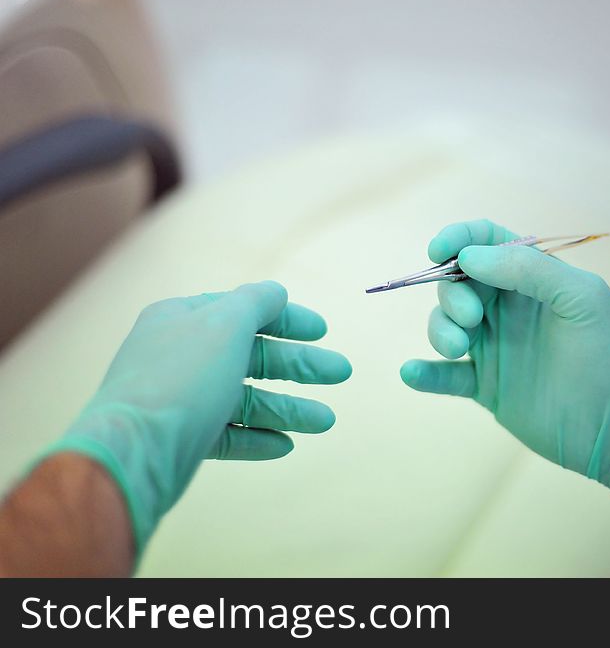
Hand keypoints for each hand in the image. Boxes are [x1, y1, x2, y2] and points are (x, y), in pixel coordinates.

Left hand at [40, 281, 350, 552]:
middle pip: (252, 356)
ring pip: (245, 399)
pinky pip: (229, 434)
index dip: (287, 319)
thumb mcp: (225, 325)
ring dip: (288, 408)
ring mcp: (181, 399)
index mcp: (184, 320)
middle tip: (341, 373)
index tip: (323, 331)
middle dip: (300, 366)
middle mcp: (181, 356)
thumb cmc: (181, 379)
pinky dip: (258, 437)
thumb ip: (255, 303)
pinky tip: (286, 445)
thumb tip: (276, 291)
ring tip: (327, 421)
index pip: (244, 310)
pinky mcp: (183, 439)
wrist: (133, 452)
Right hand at [400, 220, 609, 538]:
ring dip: (439, 330)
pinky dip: (425, 374)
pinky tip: (412, 372)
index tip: (438, 250)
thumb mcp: (581, 298)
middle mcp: (510, 309)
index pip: (487, 242)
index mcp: (535, 279)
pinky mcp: (487, 388)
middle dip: (451, 292)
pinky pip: (446, 376)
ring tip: (458, 350)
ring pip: (445, 325)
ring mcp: (497, 349)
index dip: (459, 238)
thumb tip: (469, 256)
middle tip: (471, 318)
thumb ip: (528, 269)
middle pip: (457, 282)